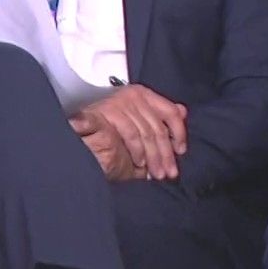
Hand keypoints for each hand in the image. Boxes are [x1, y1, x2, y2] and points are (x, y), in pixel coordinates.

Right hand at [68, 85, 186, 181]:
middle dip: (165, 154)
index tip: (180, 150)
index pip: (170, 111)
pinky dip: (137, 151)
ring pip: (147, 133)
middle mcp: (133, 96)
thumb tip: (183, 112)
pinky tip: (138, 163)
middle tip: (168, 171)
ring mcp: (120, 103)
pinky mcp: (109, 112)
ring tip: (155, 173)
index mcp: (143, 95)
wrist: (84, 150)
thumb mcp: (144, 135)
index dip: (179, 133)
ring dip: (153, 157)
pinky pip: (132, 133)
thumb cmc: (111, 143)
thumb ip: (163, 123)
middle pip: (159, 127)